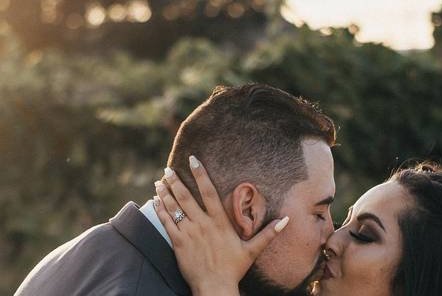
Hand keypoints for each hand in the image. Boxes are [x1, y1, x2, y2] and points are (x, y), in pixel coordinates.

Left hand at [153, 156, 288, 295]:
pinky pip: (167, 223)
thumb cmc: (233, 269)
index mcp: (220, 222)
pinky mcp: (178, 244)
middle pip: (186, 197)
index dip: (201, 174)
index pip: (209, 192)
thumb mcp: (252, 250)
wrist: (215, 288)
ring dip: (165, 193)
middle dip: (176, 181)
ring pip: (174, 208)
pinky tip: (155, 201)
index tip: (193, 159)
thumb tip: (286, 221)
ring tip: (159, 181)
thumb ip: (268, 233)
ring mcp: (189, 233)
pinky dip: (160, 211)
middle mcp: (203, 224)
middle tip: (168, 169)